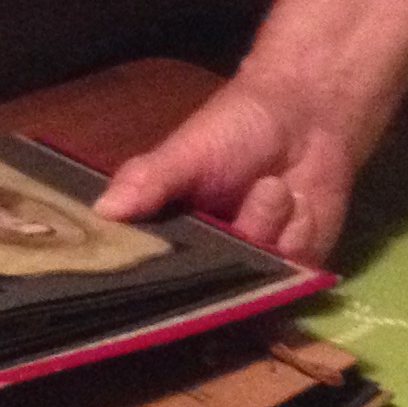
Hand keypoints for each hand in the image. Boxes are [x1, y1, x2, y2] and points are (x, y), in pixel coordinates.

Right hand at [95, 79, 373, 262]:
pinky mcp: (294, 270)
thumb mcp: (185, 150)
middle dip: (217, 257)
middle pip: (198, 289)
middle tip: (227, 220)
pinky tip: (299, 202)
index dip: (144, 277)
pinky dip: (297, 232)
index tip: (151, 266)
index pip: (143, 271)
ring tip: (271, 184)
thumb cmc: (234, 128)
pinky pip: (293, 271)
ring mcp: (250, 267)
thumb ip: (148, 180)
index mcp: (166, 232)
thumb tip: (101, 211)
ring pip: (251, 274)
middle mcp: (205, 259)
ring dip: (264, 223)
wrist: (306, 117)